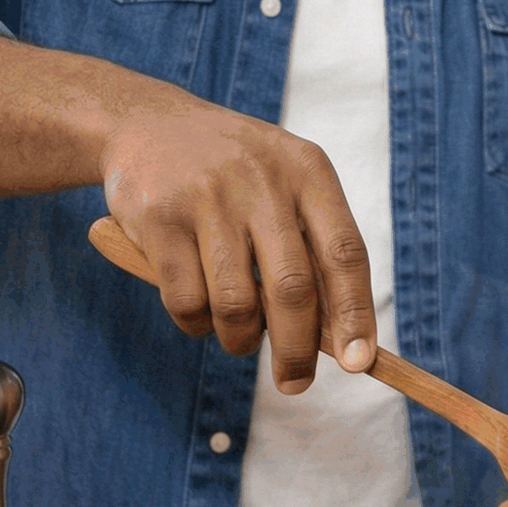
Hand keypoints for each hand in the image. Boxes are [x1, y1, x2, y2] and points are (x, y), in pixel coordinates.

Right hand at [100, 97, 376, 392]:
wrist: (148, 123)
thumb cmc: (234, 173)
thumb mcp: (285, 184)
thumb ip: (313, 247)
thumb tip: (342, 338)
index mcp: (308, 171)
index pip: (345, 253)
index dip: (355, 314)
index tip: (359, 362)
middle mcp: (262, 180)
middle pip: (293, 288)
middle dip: (297, 350)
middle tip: (295, 383)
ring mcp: (207, 197)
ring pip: (236, 305)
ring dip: (240, 340)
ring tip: (239, 337)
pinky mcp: (159, 218)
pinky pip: (187, 302)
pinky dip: (196, 325)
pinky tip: (198, 313)